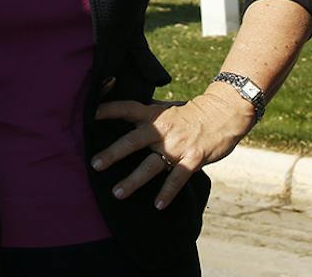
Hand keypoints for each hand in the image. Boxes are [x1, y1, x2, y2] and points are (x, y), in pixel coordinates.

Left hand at [90, 85, 254, 207]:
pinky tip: (157, 205)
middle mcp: (162, 130)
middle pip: (133, 141)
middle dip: (113, 153)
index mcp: (153, 114)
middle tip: (94, 164)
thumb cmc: (190, 112)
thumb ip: (146, 112)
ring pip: (151, 165)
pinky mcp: (193, 158)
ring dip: (133, 180)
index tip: (88, 115)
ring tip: (117, 193)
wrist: (223, 113)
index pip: (126, 109)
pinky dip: (168, 192)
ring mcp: (177, 146)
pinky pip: (178, 178)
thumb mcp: (166, 107)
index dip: (107, 110)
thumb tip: (123, 113)